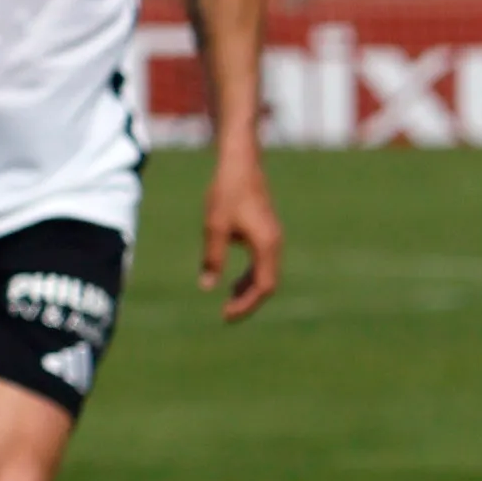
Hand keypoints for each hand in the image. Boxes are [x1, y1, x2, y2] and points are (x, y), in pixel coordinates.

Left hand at [200, 146, 283, 319]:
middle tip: (225, 314)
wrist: (241, 165)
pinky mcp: (267, 233)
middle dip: (248, 301)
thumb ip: (213, 259)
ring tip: (227, 299)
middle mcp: (274, 245)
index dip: (246, 304)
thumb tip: (208, 287)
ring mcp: (273, 239)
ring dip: (249, 289)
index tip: (226, 315)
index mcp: (266, 245)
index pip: (263, 286)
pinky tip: (233, 280)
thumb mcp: (214, 227)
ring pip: (266, 274)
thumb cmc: (227, 193)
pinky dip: (250, 276)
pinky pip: (264, 263)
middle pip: (268, 284)